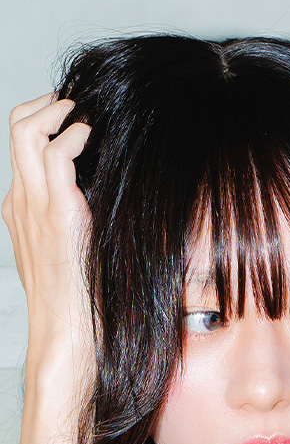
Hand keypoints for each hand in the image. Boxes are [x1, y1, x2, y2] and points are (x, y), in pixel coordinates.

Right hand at [1, 95, 91, 390]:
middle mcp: (22, 202)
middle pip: (17, 127)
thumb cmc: (80, 305)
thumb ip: (85, 228)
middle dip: (47, 105)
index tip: (78, 123)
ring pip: (26, 130)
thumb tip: (117, 212)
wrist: (66, 338)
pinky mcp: (56, 216)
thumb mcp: (77, 257)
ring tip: (85, 116)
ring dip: (57, 111)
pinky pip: (57, 157)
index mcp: (23, 210)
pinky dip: (75, 137)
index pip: (24, 149)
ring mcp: (34, 206)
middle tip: (79, 107)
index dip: (47, 125)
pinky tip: (94, 139)